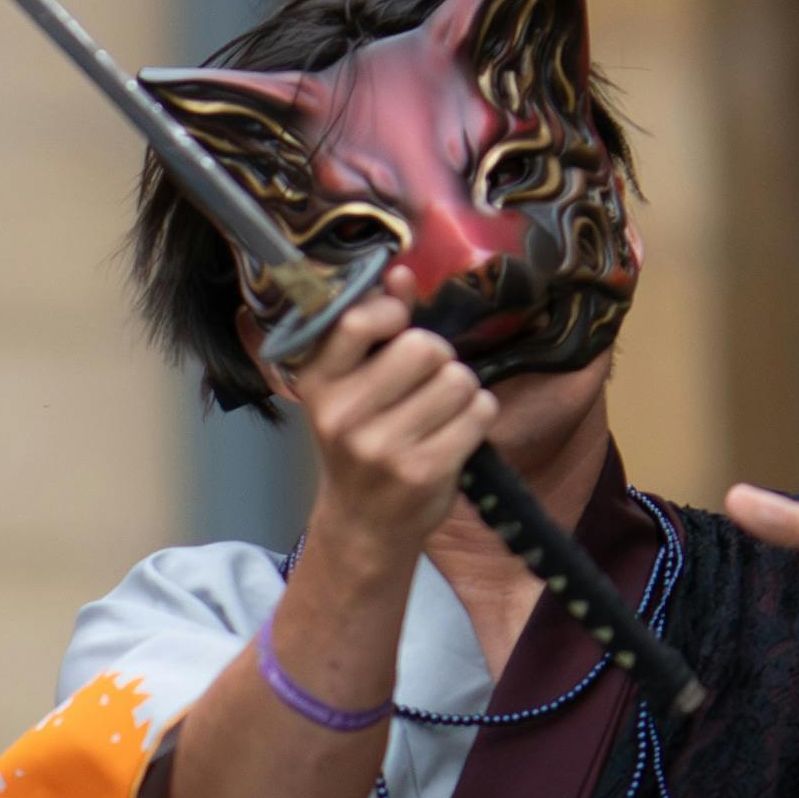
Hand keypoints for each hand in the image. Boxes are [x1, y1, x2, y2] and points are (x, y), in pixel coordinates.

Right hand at [278, 292, 498, 562]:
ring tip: (441, 411)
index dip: (393, 314)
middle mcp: (343, 415)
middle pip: (426, 347)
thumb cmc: (362, 442)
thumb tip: (401, 272)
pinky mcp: (423, 471)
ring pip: (459, 379)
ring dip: (462, 390)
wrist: (364, 524)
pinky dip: (478, 416)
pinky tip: (456, 432)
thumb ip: (376, 327)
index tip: (395, 331)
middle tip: (426, 382)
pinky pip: (480, 412)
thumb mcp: (352, 385)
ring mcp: (382, 447)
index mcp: (318, 383)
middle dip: (438, 358)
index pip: (360, 320)